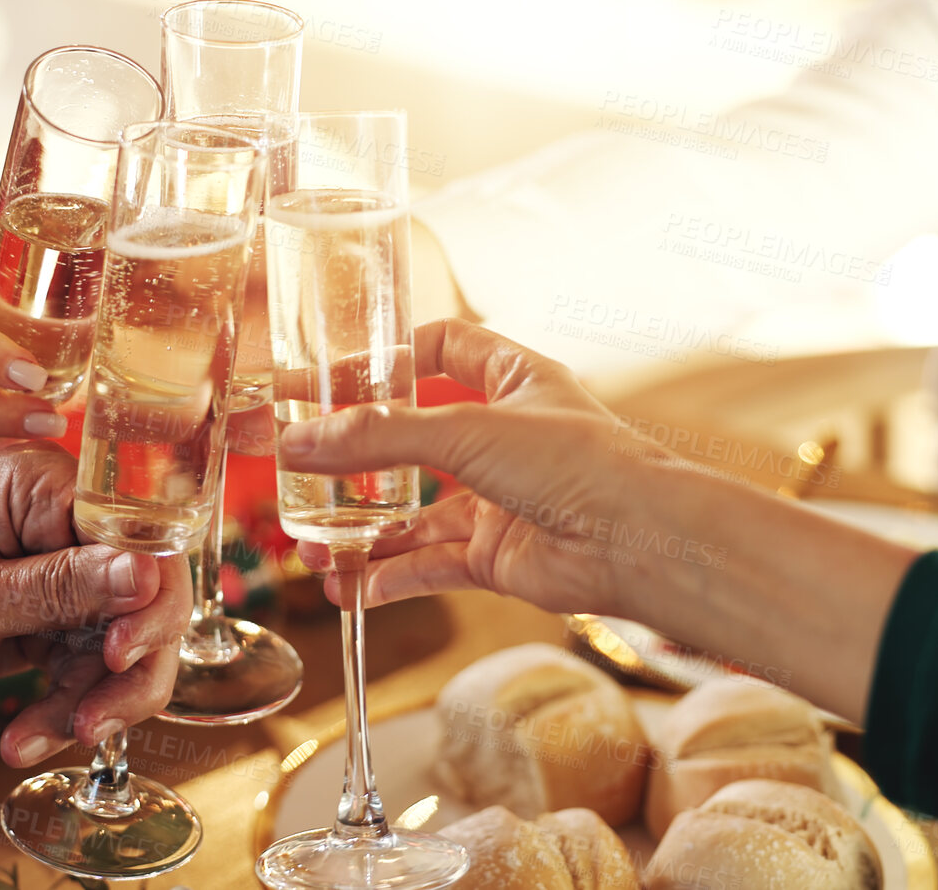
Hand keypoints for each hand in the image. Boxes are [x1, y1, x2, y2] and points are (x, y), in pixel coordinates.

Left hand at [0, 443, 189, 766]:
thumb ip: (54, 589)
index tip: (120, 656)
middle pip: (147, 596)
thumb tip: (146, 574)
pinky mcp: (47, 612)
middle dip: (126, 669)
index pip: (140, 538)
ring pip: (121, 642)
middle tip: (91, 723)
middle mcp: (62, 522)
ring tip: (34, 740)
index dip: (149, 602)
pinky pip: (83, 665)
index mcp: (42, 489)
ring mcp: (58, 569)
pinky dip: (63, 707)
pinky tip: (24, 739)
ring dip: (90, 701)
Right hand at [286, 319, 686, 615]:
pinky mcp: (498, 555)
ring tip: (309, 547)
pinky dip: (390, 577)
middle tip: (297, 468)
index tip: (328, 378)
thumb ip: (380, 438)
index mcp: (512, 379)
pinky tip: (349, 587)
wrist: (640, 543)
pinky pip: (431, 564)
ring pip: (415, 513)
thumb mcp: (466, 430)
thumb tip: (300, 442)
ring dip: (362, 531)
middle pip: (413, 440)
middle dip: (356, 460)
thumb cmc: (579, 462)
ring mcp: (500, 498)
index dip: (387, 360)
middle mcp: (504, 436)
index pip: (440, 349)